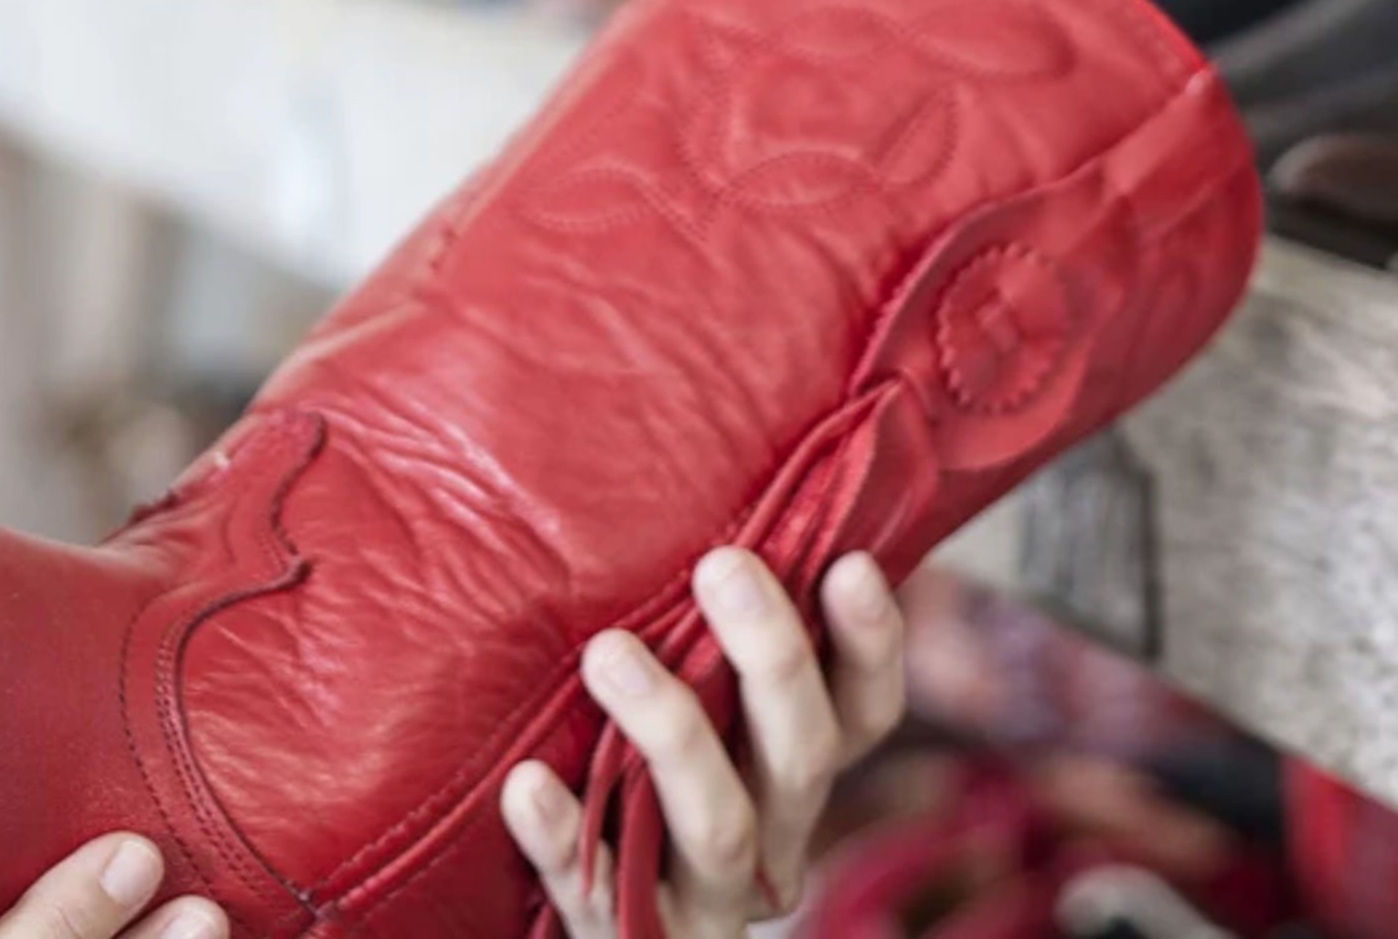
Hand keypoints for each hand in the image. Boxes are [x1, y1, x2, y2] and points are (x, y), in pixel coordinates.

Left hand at [499, 549, 910, 938]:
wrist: (600, 931)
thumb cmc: (634, 790)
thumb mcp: (696, 722)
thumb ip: (706, 644)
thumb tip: (706, 503)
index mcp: (793, 779)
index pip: (865, 715)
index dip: (871, 646)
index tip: (850, 562)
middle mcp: (769, 843)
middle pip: (801, 757)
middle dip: (770, 658)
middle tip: (722, 564)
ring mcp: (700, 903)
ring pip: (717, 827)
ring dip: (670, 732)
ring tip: (607, 653)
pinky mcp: (622, 937)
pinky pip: (591, 893)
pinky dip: (562, 838)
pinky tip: (525, 785)